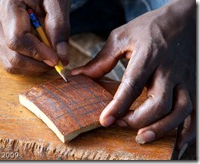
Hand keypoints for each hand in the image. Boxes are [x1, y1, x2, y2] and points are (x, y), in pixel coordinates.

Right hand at [0, 0, 69, 74]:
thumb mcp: (57, 4)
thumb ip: (59, 28)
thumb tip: (62, 58)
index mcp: (9, 7)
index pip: (17, 40)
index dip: (38, 53)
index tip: (56, 59)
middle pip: (13, 57)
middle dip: (38, 65)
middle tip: (57, 61)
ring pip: (12, 64)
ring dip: (34, 68)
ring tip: (50, 58)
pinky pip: (11, 63)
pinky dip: (29, 66)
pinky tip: (41, 58)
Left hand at [72, 0, 195, 151]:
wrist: (183, 19)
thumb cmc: (149, 27)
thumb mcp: (121, 37)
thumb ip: (101, 60)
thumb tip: (79, 75)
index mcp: (148, 55)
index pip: (133, 84)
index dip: (118, 105)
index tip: (105, 121)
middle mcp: (169, 69)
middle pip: (159, 102)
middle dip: (138, 120)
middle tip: (121, 125)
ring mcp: (185, 78)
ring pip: (180, 110)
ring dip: (162, 129)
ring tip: (142, 138)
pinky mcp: (194, 84)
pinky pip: (196, 112)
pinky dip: (187, 131)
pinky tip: (176, 143)